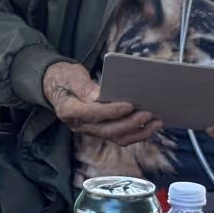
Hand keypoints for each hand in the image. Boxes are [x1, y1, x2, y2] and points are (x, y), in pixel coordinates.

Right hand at [42, 61, 162, 146]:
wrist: (56, 86)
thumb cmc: (64, 77)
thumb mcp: (70, 75)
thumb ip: (83, 86)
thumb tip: (98, 96)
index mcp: (68, 110)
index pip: (93, 114)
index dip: (112, 110)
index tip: (130, 104)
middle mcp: (79, 125)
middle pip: (108, 130)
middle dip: (131, 123)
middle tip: (149, 113)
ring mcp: (90, 130)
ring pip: (116, 138)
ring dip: (138, 132)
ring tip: (157, 121)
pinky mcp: (100, 130)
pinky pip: (120, 136)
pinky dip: (137, 132)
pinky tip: (151, 125)